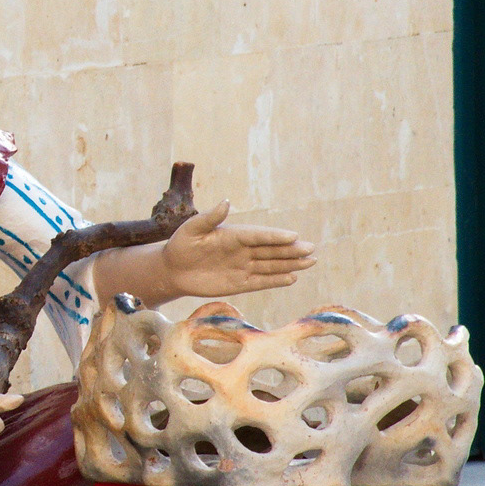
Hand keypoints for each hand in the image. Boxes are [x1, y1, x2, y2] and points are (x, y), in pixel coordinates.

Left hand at [162, 200, 316, 298]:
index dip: (275, 237)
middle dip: (291, 250)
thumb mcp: (192, 229)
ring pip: (271, 265)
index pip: (258, 236)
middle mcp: (242, 250)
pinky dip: (276, 280)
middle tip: (311, 249)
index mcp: (233, 234)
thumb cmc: (181, 245)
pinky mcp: (239, 283)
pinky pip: (261, 281)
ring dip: (290, 264)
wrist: (173, 270)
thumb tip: (226, 202)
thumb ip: (209, 217)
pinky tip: (292, 278)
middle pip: (271, 250)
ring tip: (310, 262)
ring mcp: (243, 267)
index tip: (293, 236)